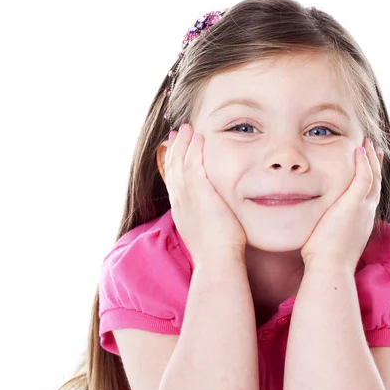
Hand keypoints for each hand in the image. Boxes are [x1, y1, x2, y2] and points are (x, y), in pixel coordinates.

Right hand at [165, 123, 246, 262]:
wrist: (216, 261)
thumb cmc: (217, 255)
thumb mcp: (207, 236)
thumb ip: (208, 224)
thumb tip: (216, 223)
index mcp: (181, 212)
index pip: (174, 182)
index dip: (173, 165)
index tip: (175, 153)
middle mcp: (179, 202)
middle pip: (172, 168)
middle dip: (174, 149)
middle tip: (177, 134)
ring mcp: (187, 196)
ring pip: (179, 162)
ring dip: (182, 143)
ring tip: (187, 128)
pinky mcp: (199, 192)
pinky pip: (193, 163)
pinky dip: (194, 148)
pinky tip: (198, 137)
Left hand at [300, 138, 381, 268]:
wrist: (330, 267)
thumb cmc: (322, 260)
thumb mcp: (325, 240)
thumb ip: (322, 229)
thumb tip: (308, 229)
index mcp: (360, 222)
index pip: (368, 196)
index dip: (369, 180)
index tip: (366, 168)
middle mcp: (367, 213)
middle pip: (375, 184)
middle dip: (374, 165)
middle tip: (374, 150)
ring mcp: (363, 208)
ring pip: (373, 177)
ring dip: (371, 158)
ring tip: (368, 144)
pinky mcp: (356, 204)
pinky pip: (365, 176)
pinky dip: (364, 162)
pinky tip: (360, 149)